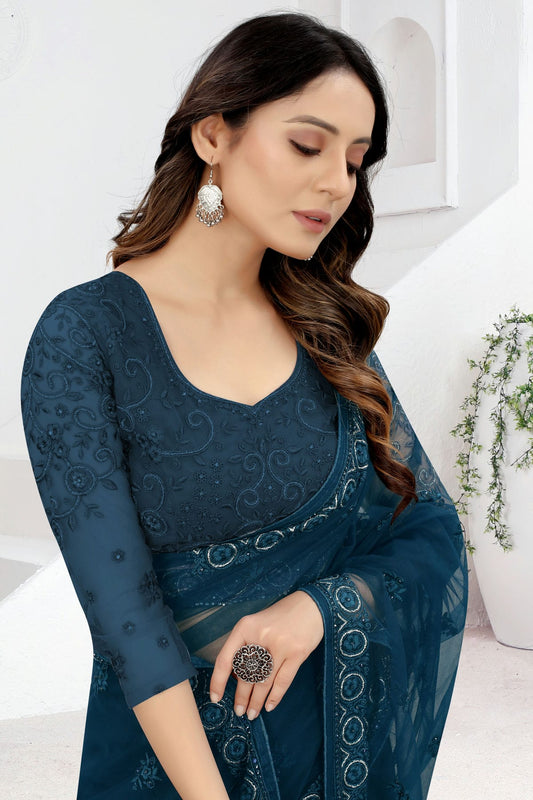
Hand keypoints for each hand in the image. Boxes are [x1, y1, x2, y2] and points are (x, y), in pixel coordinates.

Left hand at [209, 590, 323, 720]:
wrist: (310, 604)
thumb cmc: (281, 616)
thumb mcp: (257, 624)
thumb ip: (246, 646)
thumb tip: (235, 677)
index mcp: (245, 627)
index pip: (225, 659)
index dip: (218, 681)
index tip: (215, 697)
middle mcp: (260, 635)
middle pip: (245, 674)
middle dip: (241, 697)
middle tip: (239, 711)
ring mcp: (280, 644)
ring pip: (263, 681)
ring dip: (256, 701)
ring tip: (251, 714)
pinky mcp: (297, 652)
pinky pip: (283, 681)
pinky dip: (275, 696)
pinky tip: (269, 706)